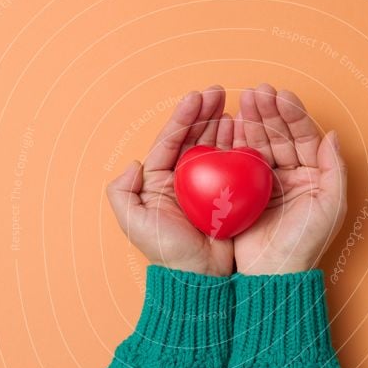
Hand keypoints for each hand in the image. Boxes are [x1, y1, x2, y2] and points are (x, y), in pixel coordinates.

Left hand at [106, 85, 234, 276]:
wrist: (199, 276)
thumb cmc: (166, 251)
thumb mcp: (133, 223)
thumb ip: (122, 192)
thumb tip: (133, 163)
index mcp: (159, 180)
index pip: (171, 140)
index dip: (183, 117)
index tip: (196, 97)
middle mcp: (182, 179)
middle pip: (194, 137)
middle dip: (205, 112)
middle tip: (219, 91)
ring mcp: (207, 185)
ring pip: (215, 146)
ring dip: (223, 124)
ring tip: (233, 106)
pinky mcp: (229, 194)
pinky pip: (234, 165)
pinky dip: (240, 146)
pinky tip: (246, 131)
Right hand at [232, 84, 347, 274]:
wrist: (273, 272)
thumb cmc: (305, 243)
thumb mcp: (331, 206)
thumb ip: (335, 169)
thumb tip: (333, 134)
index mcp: (313, 174)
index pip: (304, 136)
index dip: (292, 115)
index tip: (280, 95)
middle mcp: (291, 173)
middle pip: (280, 134)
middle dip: (268, 112)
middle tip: (256, 92)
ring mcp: (266, 181)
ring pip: (259, 142)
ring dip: (252, 121)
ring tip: (243, 101)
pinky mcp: (244, 191)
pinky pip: (240, 160)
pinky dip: (236, 141)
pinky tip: (231, 124)